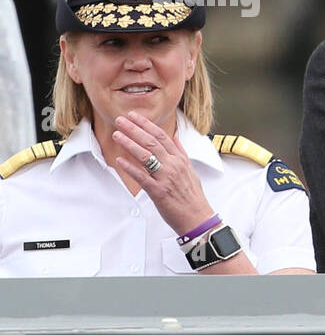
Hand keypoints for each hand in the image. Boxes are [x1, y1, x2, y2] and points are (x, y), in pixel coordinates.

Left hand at [112, 111, 213, 236]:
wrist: (197, 217)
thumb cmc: (193, 196)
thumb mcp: (191, 170)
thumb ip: (181, 153)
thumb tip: (175, 138)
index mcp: (180, 160)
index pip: (162, 136)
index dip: (147, 125)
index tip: (134, 117)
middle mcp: (173, 166)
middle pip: (152, 142)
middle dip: (135, 129)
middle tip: (121, 120)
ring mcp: (166, 178)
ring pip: (146, 156)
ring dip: (129, 144)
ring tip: (117, 135)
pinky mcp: (158, 191)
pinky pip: (142, 177)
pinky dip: (130, 168)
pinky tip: (120, 161)